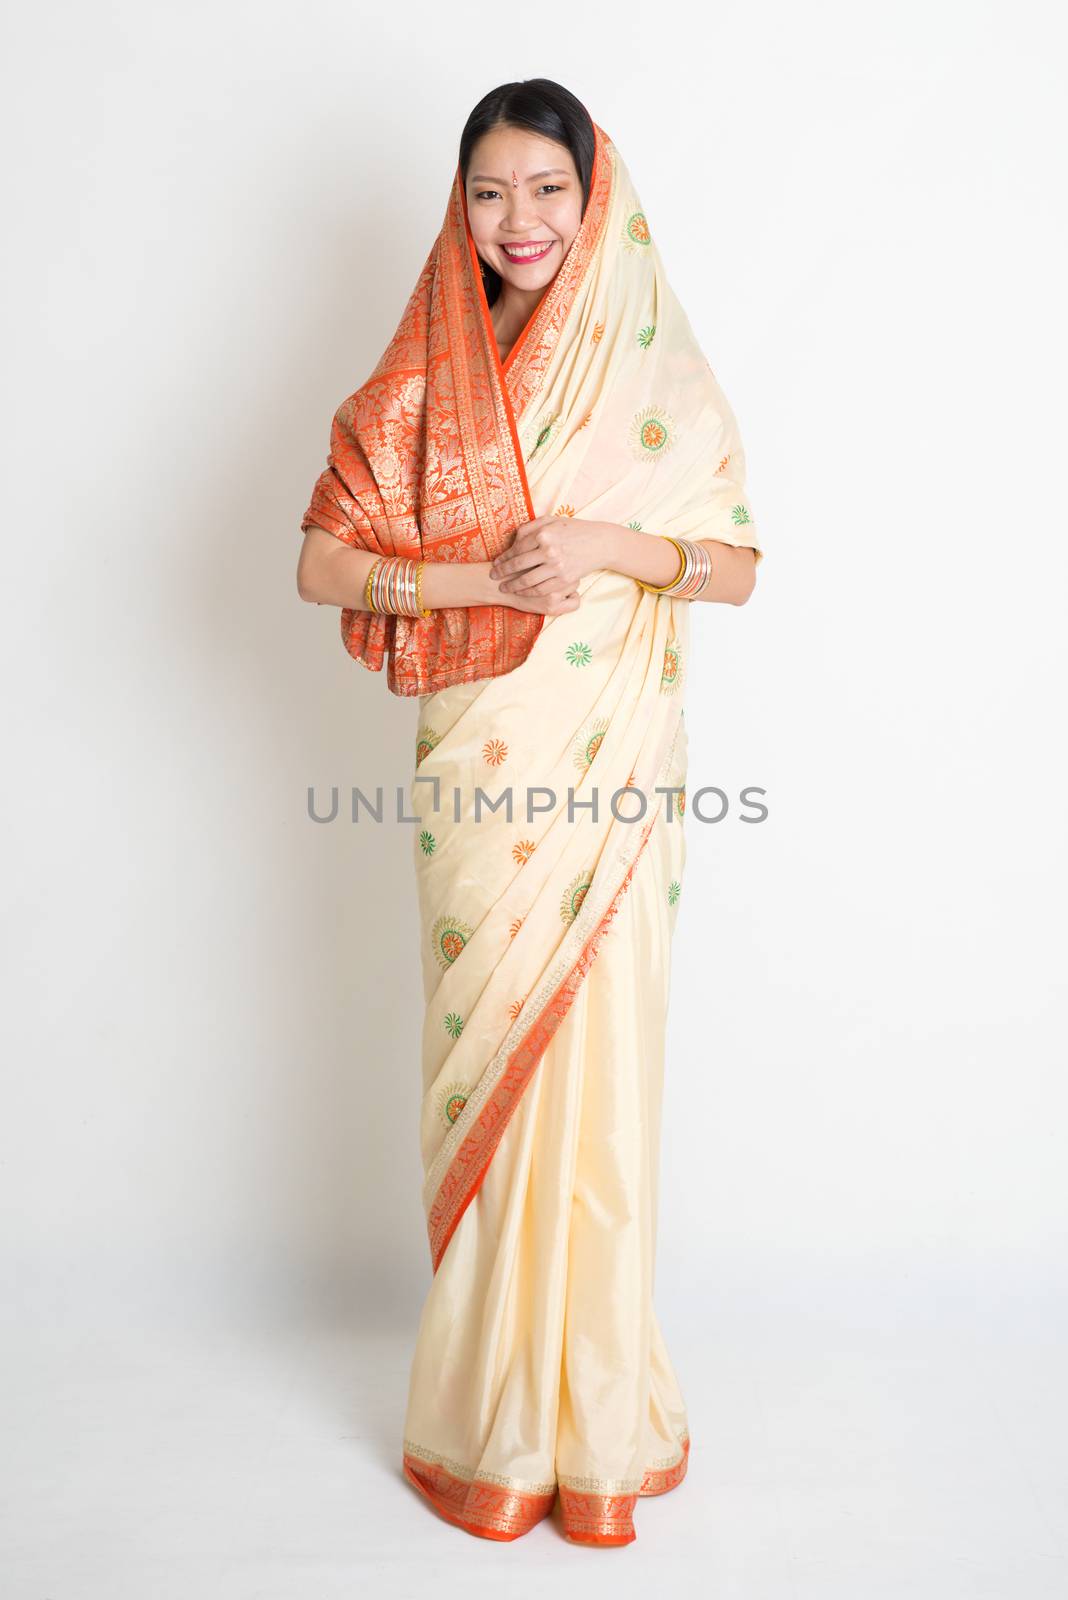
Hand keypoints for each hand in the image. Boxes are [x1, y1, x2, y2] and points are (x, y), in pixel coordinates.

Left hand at [488, 515, 609, 612]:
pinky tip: (521, 592)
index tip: (496, 563)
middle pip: (518, 565)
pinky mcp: (564, 579)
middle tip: (493, 576)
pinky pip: (541, 589)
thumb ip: (531, 527)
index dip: (504, 558)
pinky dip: (528, 592)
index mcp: (544, 534)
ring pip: (527, 580)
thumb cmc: (574, 530)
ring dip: (512, 585)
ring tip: (504, 587)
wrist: (599, 543)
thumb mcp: (552, 521)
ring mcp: (557, 566)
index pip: (517, 548)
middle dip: (502, 572)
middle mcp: (549, 550)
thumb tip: (513, 539)